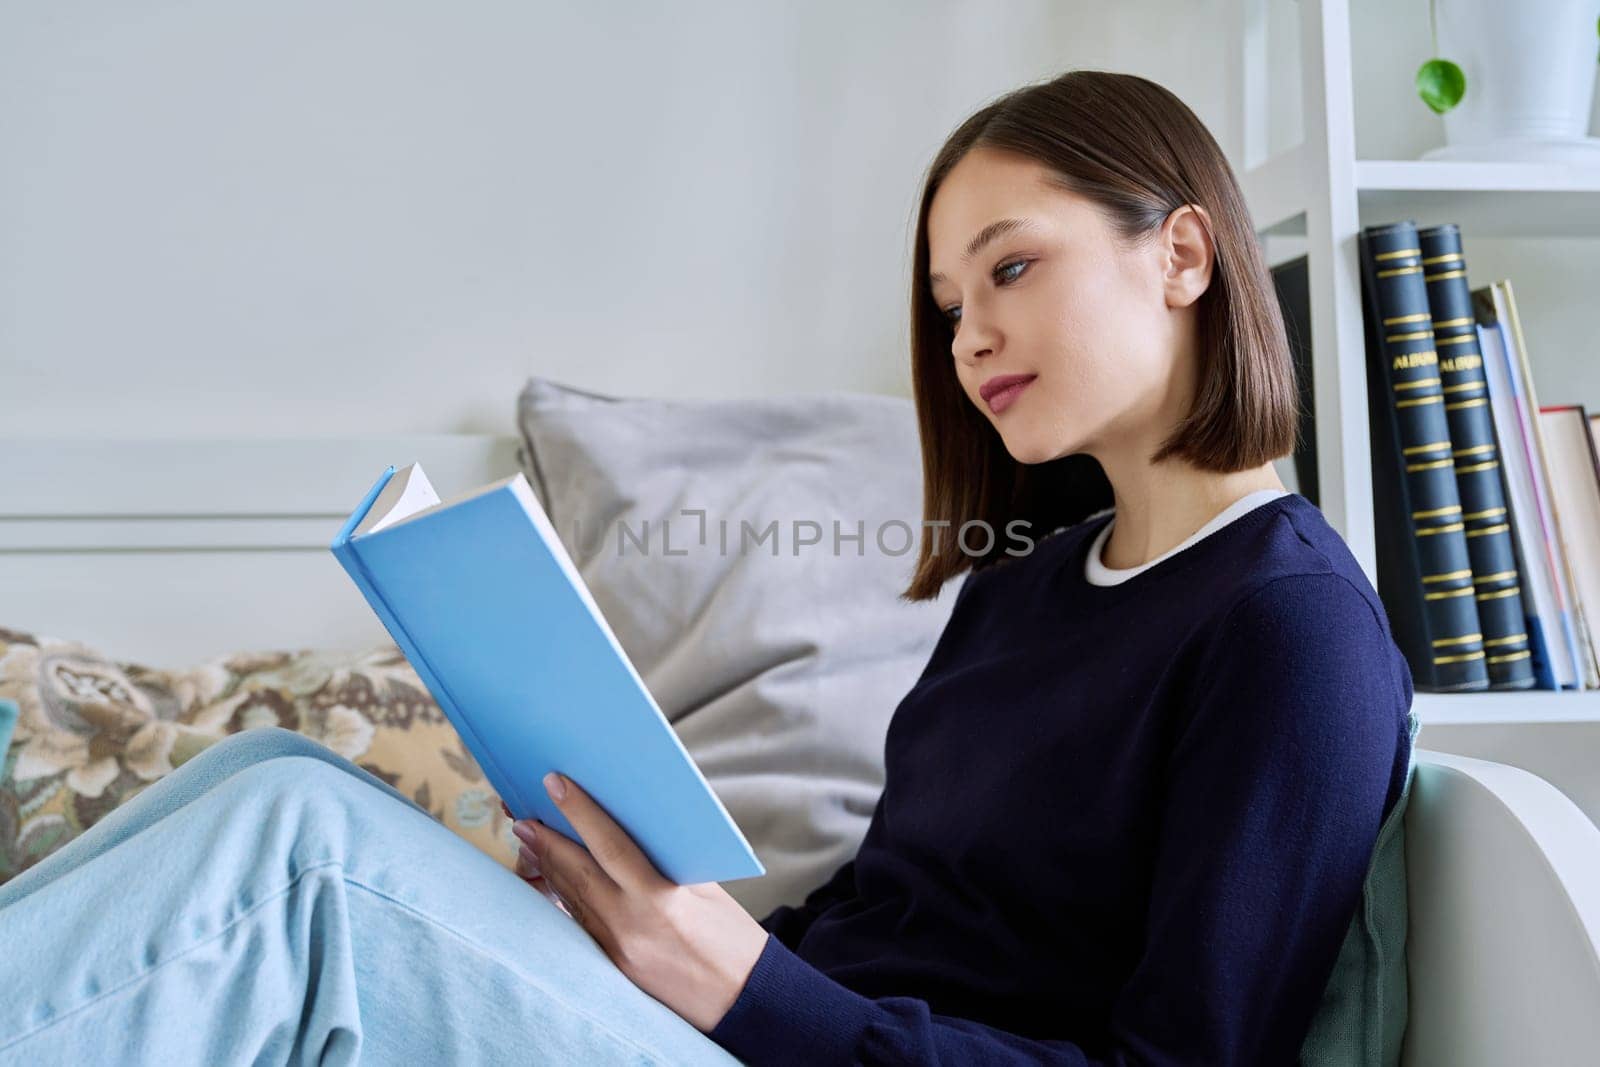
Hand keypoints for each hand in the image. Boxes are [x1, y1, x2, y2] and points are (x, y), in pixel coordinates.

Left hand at [499, 774, 769, 1033]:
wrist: (743, 1001)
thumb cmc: (733, 939)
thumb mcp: (707, 890)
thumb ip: (667, 860)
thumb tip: (633, 826)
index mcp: (659, 899)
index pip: (610, 846)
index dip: (579, 812)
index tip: (554, 783)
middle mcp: (629, 925)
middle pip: (577, 873)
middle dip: (547, 841)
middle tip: (522, 816)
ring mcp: (617, 949)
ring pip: (573, 898)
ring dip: (549, 866)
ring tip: (529, 839)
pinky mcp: (613, 965)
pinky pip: (582, 922)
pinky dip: (566, 895)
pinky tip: (553, 876)